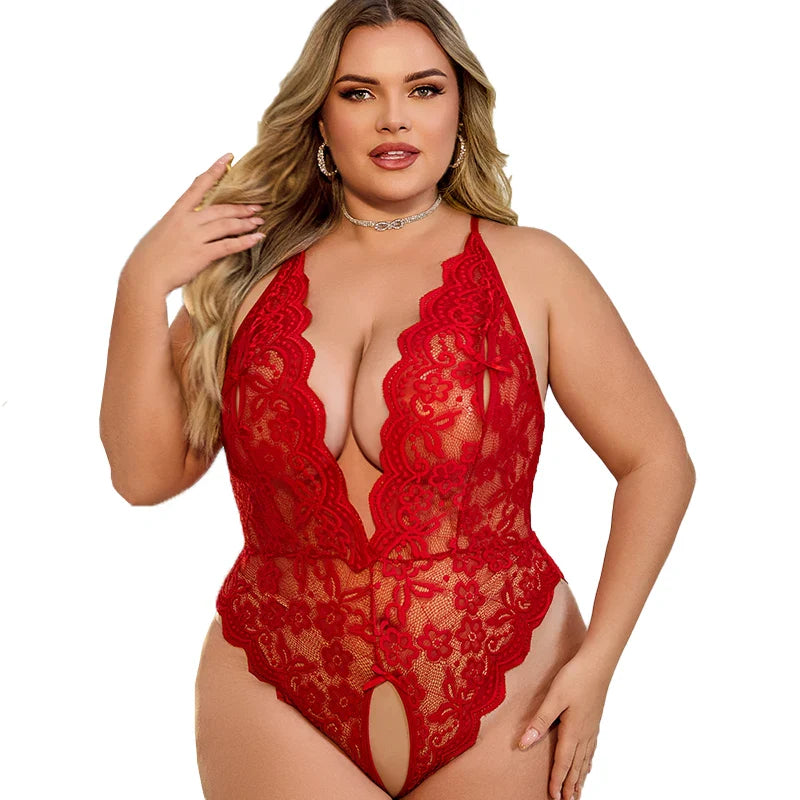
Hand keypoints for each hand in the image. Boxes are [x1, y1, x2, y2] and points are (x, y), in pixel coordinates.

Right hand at [123, 153, 265, 294]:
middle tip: (257, 206)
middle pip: (220, 208)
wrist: (144, 276)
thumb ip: (179, 224)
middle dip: (241, 207)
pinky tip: (256, 238)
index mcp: (176, 212)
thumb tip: (193, 223)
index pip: (198, 185)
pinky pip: (228, 245)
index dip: (215, 170)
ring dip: (246, 222)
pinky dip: (245, 241)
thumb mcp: (162, 232)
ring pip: (227, 224)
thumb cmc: (150, 257)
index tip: (228, 157)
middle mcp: (187, 221)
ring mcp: (194, 237)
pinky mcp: (201, 254)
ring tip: (259, 221)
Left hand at [517, 652, 611, 799]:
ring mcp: (592, 728)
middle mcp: (584, 734)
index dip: (557, 781)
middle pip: (576, 766)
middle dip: (571, 785)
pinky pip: (592, 749)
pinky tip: (588, 764)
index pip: (563, 762)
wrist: (597, 663)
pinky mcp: (594, 720)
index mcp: (572, 731)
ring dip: (580, 777)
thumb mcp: (553, 699)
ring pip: (585, 759)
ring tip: (578, 791)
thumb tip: (524, 743)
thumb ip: (539, 722)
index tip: (554, 796)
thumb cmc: (575, 677)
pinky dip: (589, 762)